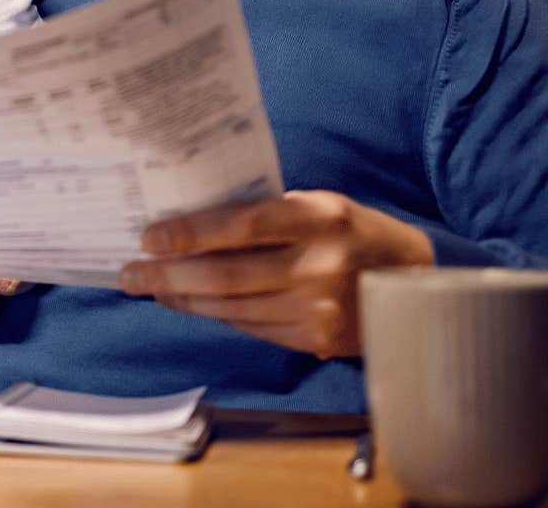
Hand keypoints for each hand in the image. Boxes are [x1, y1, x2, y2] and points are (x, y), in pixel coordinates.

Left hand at [118, 191, 433, 357]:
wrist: (418, 286)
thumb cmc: (356, 234)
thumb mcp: (322, 206)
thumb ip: (269, 213)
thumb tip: (194, 223)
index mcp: (322, 218)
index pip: (243, 226)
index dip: (191, 233)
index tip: (149, 237)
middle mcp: (320, 266)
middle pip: (227, 276)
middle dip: (168, 276)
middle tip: (130, 273)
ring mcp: (319, 309)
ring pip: (231, 307)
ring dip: (183, 299)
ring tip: (151, 287)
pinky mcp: (317, 341)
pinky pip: (251, 326)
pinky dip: (216, 314)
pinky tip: (192, 303)